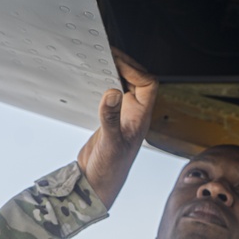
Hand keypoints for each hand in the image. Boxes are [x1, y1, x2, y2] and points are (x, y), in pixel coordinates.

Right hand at [77, 49, 158, 208]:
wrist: (95, 186)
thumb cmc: (109, 170)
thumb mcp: (109, 143)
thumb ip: (110, 118)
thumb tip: (113, 92)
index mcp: (141, 118)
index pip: (148, 84)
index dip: (135, 68)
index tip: (115, 57)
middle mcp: (134, 115)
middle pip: (137, 81)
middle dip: (123, 65)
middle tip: (104, 52)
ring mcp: (122, 117)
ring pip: (123, 87)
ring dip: (113, 73)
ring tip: (97, 60)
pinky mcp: (109, 120)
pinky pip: (110, 96)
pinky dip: (102, 85)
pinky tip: (90, 80)